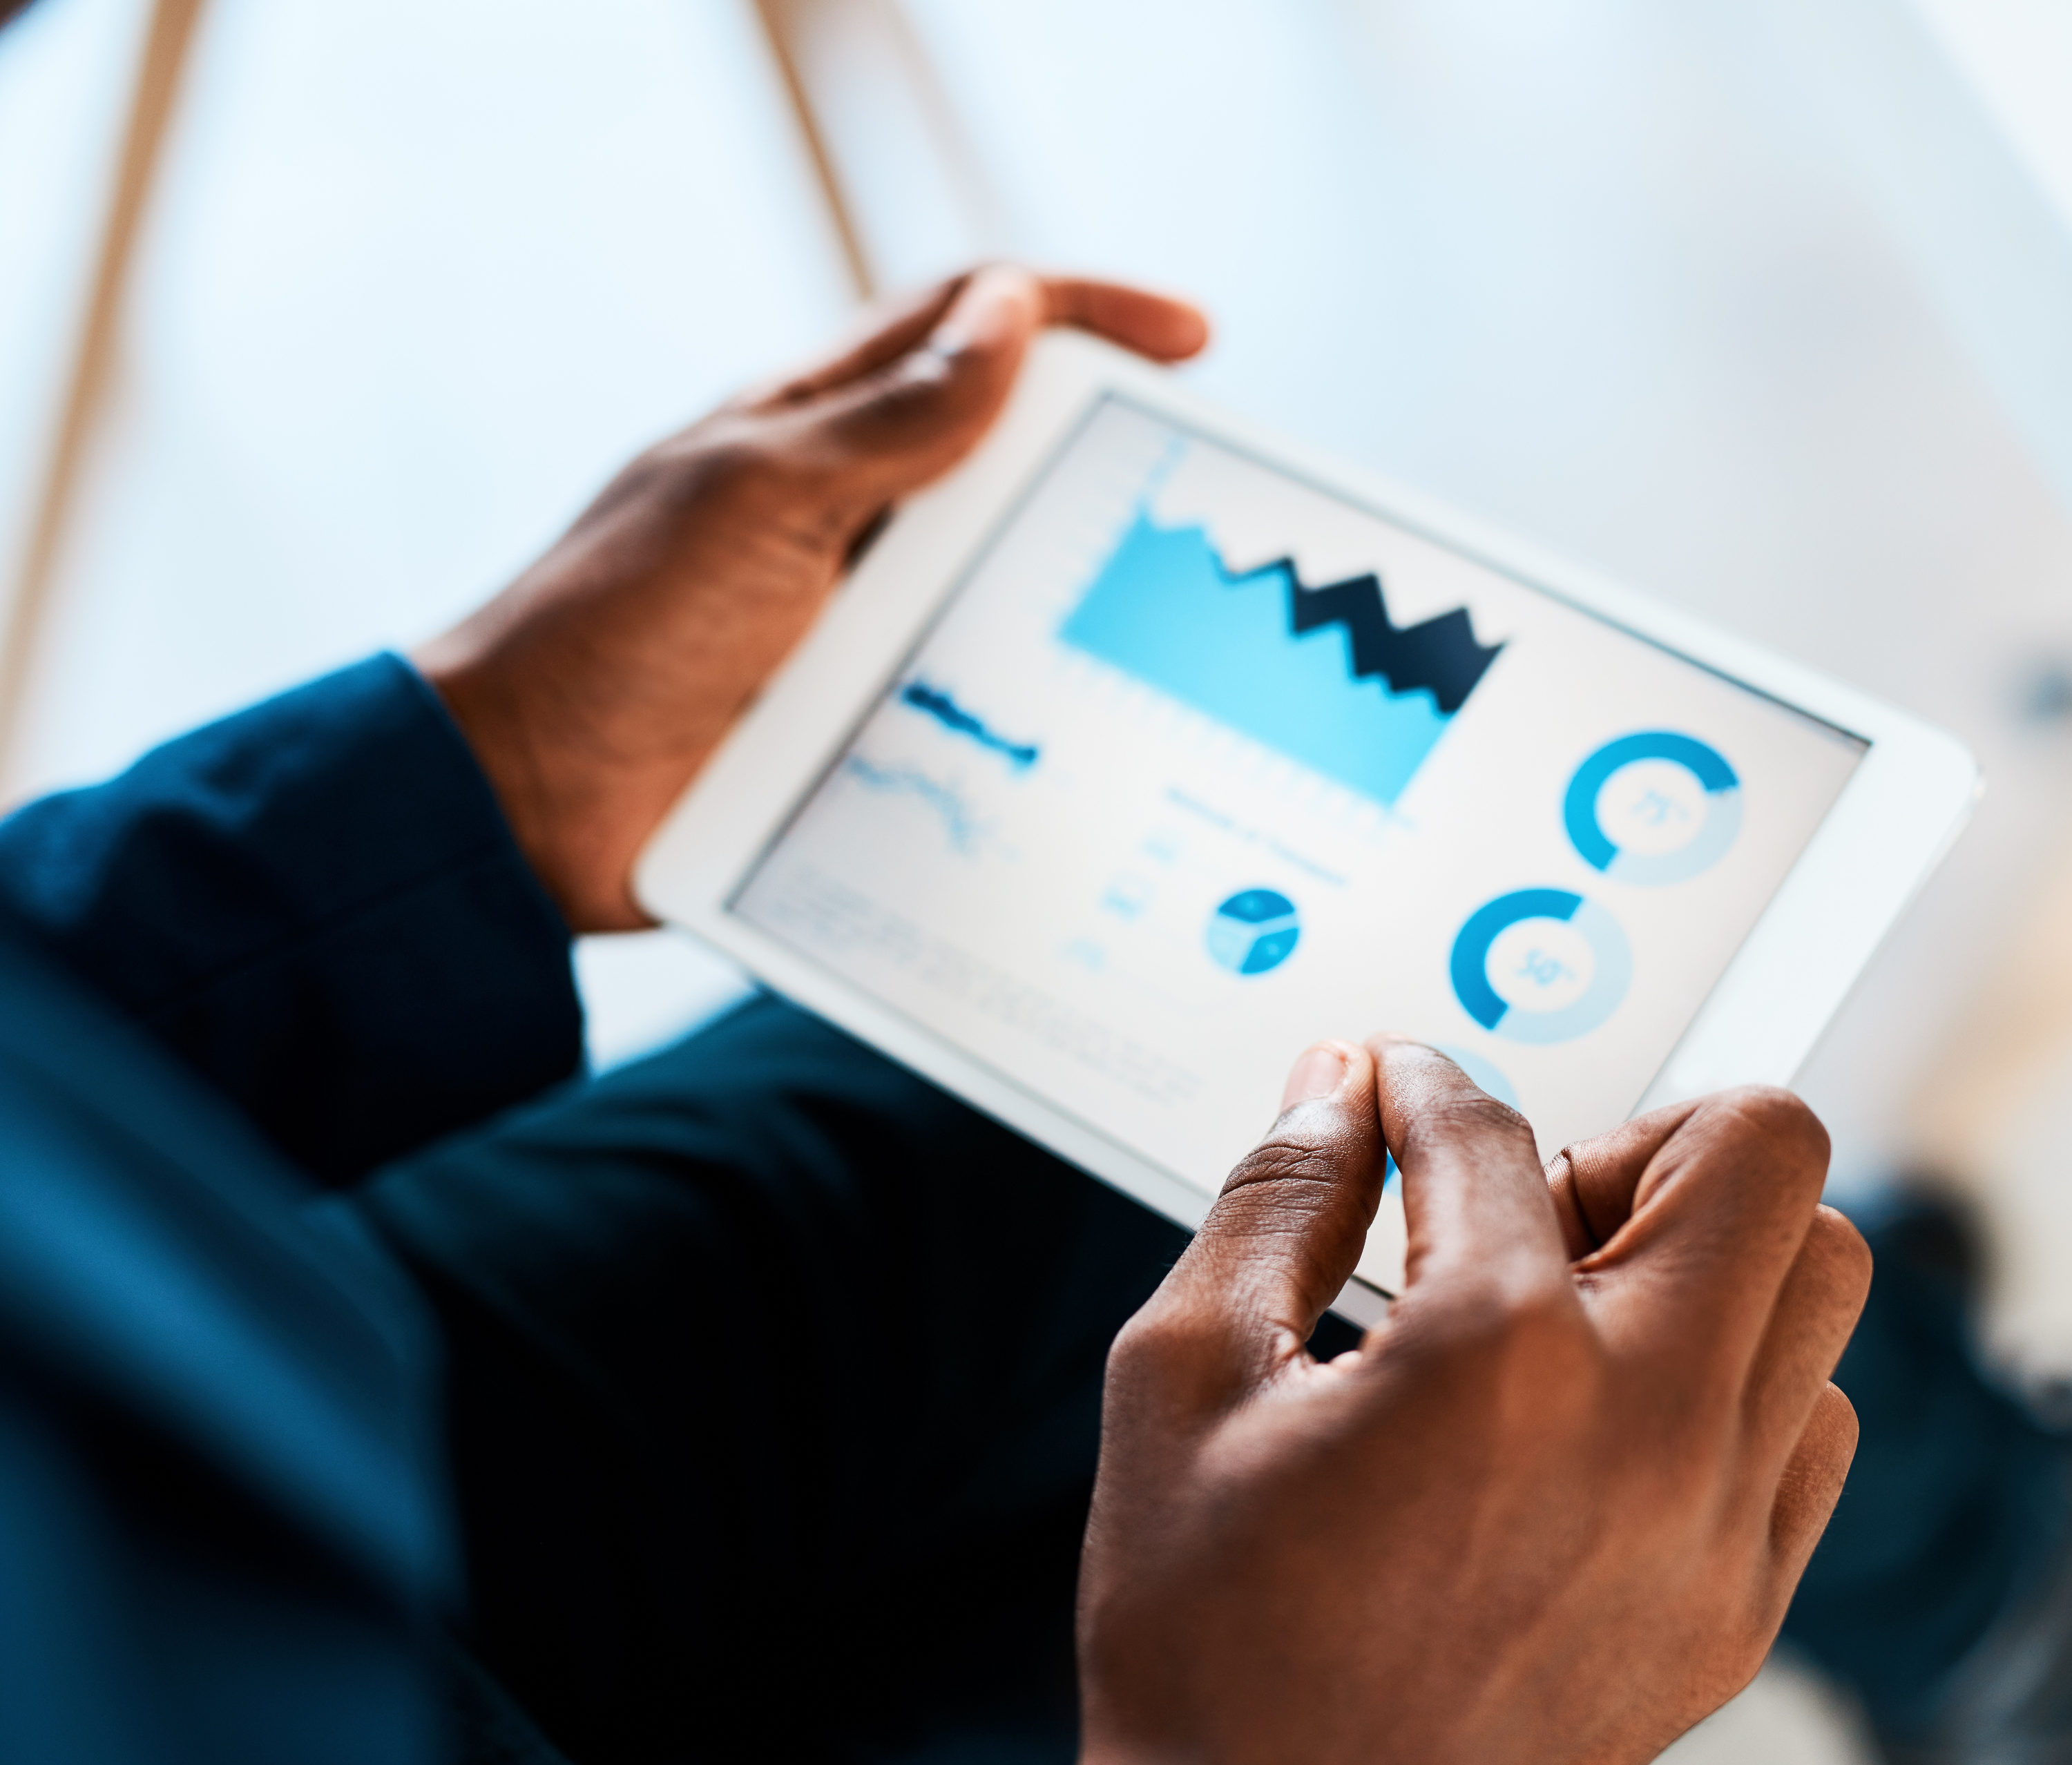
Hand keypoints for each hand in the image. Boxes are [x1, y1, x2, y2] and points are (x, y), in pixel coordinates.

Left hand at [415, 265, 1208, 931]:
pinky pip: (969, 699)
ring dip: (1079, 592)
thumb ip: (887, 423)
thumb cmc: (614, 627)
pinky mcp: (857, 720)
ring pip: (999, 582)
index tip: (1192, 343)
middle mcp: (846, 517)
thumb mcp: (756, 503)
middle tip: (1204, 498)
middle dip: (1106, 459)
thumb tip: (1011, 316)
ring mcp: (855, 623)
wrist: (529, 804)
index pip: (963, 329)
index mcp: (812, 432)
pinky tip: (1094, 728)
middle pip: (1004, 456)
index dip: (1079, 316)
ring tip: (1173, 623)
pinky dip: (1032, 701)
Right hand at [1076, 1040, 1868, 1764]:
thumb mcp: (1183, 1379)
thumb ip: (1273, 1200)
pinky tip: (1603, 1410)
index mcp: (1497, 1356)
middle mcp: (1646, 1427)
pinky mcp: (1734, 1608)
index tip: (1387, 1086)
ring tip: (1566, 1303)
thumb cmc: (1212, 1637)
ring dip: (1700, 1249)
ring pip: (1817, 1283)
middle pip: (1757, 1152)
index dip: (1416, 1081)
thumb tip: (1336, 1086)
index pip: (1489, 1127)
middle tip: (1521, 1199)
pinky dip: (1730, 1377)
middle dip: (1628, 1131)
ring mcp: (1713, 1527)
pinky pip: (1812, 1427)